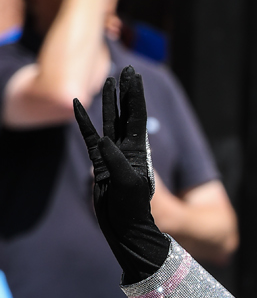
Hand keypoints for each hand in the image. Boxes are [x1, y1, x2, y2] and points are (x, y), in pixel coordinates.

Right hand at [74, 67, 168, 281]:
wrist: (125, 227)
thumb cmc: (132, 209)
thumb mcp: (128, 185)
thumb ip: (117, 162)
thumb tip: (104, 141)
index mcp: (137, 150)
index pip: (136, 116)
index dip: (135, 94)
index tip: (134, 74)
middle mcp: (126, 148)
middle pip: (125, 113)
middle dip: (126, 92)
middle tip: (127, 70)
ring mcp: (112, 154)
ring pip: (109, 121)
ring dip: (109, 102)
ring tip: (109, 82)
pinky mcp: (99, 162)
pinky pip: (89, 137)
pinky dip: (83, 122)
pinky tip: (78, 106)